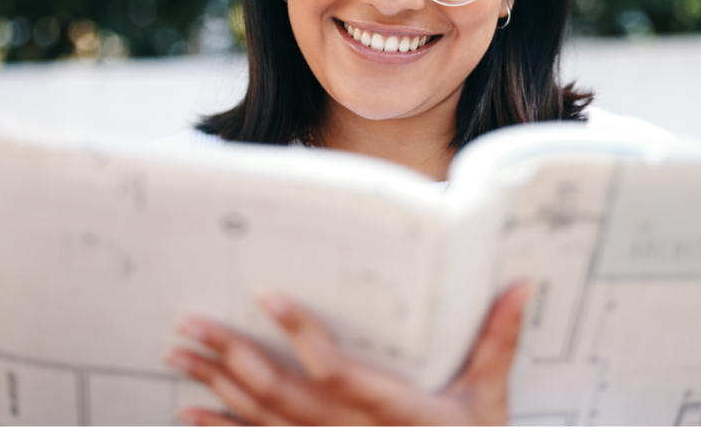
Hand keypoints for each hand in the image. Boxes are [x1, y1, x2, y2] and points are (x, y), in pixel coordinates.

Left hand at [166, 281, 530, 426]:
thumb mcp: (490, 403)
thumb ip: (497, 343)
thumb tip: (520, 286)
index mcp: (390, 410)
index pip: (335, 370)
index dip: (301, 333)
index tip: (267, 296)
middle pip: (281, 394)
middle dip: (232, 357)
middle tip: (190, 323)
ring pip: (261, 419)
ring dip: (217, 386)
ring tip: (179, 353)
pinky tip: (188, 413)